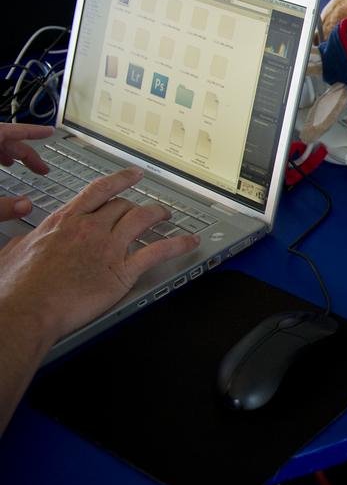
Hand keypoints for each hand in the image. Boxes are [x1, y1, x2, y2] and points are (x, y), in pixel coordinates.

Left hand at [0, 124, 52, 221]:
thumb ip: (4, 207)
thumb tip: (26, 207)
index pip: (10, 131)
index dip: (32, 131)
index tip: (49, 132)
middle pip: (5, 140)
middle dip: (27, 153)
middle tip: (42, 169)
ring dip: (10, 155)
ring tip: (21, 166)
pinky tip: (1, 169)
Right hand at [0, 168, 199, 346]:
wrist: (28, 309)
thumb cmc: (18, 287)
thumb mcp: (15, 252)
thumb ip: (28, 240)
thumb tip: (28, 239)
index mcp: (65, 221)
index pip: (100, 191)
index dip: (121, 179)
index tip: (134, 174)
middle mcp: (91, 229)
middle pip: (123, 206)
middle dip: (137, 205)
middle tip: (146, 209)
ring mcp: (109, 248)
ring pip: (143, 219)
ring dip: (159, 215)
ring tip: (168, 216)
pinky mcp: (122, 271)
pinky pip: (158, 252)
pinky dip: (179, 245)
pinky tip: (190, 242)